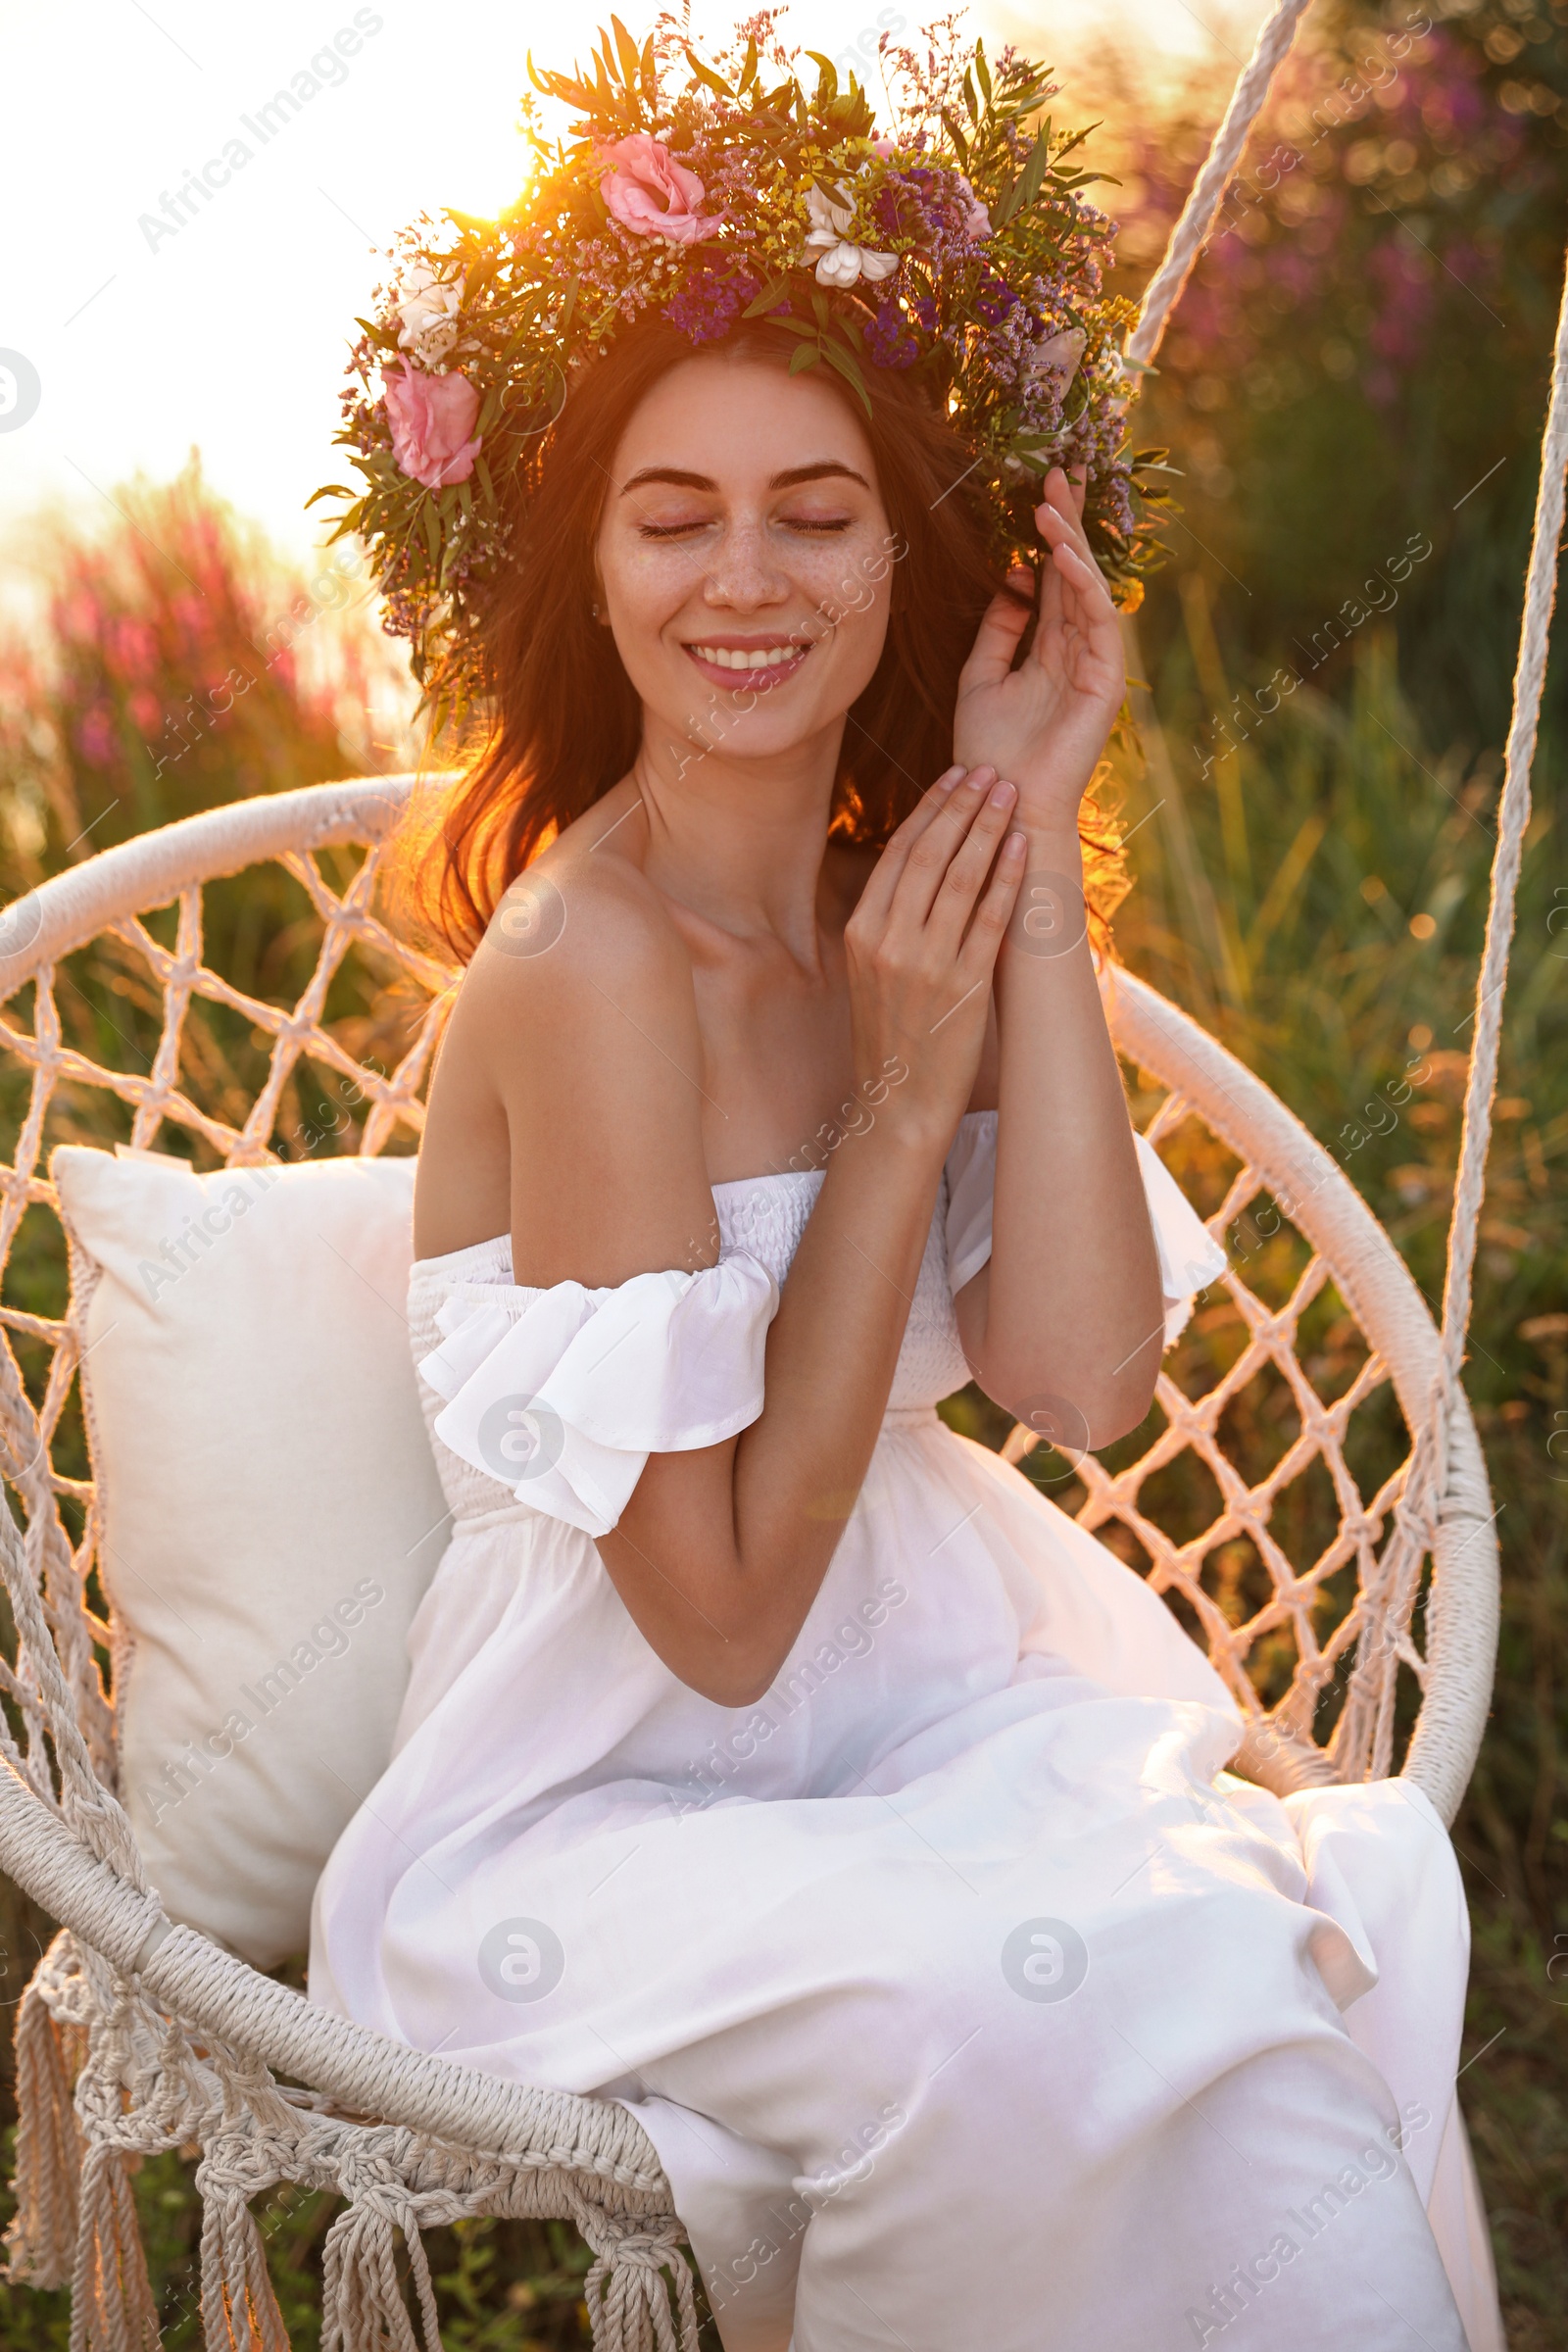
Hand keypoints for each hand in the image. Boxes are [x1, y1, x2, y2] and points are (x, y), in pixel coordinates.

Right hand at [843, 766, 1023, 1154]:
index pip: (899, 853)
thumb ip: (888, 920)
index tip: (955, 776)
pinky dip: (1007, 877)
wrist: (899, 1102)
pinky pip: (989, 919)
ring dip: (990, 828)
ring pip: (961, 878)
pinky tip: (1022, 846)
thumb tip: (921, 865)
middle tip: (991, 770)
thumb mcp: (870, 971)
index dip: (931, 809)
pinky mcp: (963, 986)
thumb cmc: (891, 1035)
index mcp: (861, 932)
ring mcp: (926, 964)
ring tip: (1011, 794)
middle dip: (964, 805)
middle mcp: (888, 942)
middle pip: (930, 855)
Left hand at [951, 468, 1125, 830]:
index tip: (1040, 488)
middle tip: (1060, 473)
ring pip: (1087, 590)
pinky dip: (1082, 586)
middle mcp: (1076, 649)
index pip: (1053, 577)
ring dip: (1071, 545)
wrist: (1001, 803)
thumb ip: (998, 628)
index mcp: (1048, 647)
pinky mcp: (1105, 682)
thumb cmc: (988, 751)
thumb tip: (1013, 577)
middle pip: (1075, 572)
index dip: (1049, 533)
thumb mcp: (980, 676)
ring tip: (1051, 506)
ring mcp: (1094, 664)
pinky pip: (1097, 623)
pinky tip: (1062, 555)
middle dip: (1068, 522)